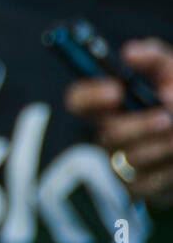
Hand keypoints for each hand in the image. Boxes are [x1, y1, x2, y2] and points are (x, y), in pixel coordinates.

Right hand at [64, 38, 172, 205]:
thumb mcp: (170, 75)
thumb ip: (155, 60)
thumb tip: (130, 52)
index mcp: (109, 108)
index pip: (78, 102)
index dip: (89, 97)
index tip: (115, 91)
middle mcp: (107, 136)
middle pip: (109, 134)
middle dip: (139, 125)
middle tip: (166, 117)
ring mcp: (121, 166)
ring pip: (132, 159)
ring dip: (161, 146)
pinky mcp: (139, 191)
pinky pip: (151, 183)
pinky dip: (169, 167)